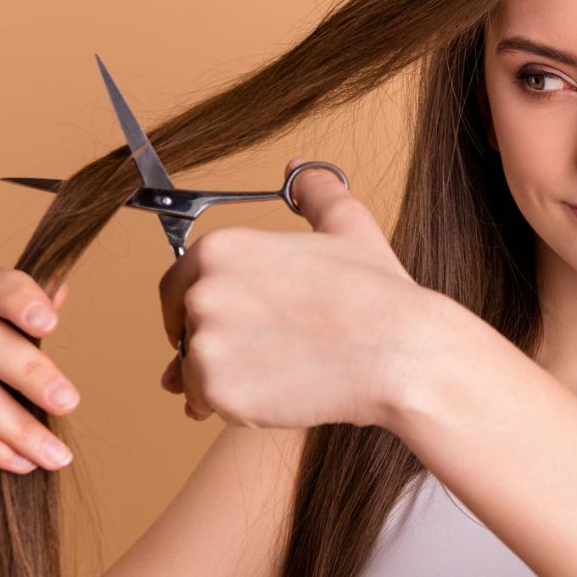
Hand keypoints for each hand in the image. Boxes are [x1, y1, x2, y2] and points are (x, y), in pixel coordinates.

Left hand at [157, 156, 431, 429]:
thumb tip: (299, 170)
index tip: (226, 323)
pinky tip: (275, 396)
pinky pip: (205, 404)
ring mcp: (207, 344)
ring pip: (192, 371)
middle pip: (184, 329)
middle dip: (213, 344)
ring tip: (277, 374)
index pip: (176, 285)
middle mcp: (203, 292)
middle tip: (263, 352)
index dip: (197, 308)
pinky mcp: (218, 390)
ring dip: (223, 378)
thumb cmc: (376, 294)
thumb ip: (314, 192)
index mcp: (221, 249)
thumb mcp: (347, 225)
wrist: (399, 353)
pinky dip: (232, 407)